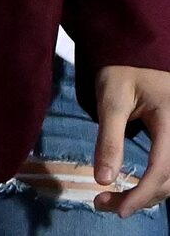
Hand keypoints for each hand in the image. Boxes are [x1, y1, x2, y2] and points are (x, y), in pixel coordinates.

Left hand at [92, 64, 169, 213]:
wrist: (137, 57)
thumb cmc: (122, 73)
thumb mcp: (111, 101)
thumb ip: (109, 139)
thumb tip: (102, 179)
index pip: (161, 167)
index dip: (143, 193)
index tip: (119, 209)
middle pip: (169, 180)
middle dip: (139, 198)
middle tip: (103, 204)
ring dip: (146, 195)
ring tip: (111, 201)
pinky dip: (153, 186)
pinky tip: (131, 190)